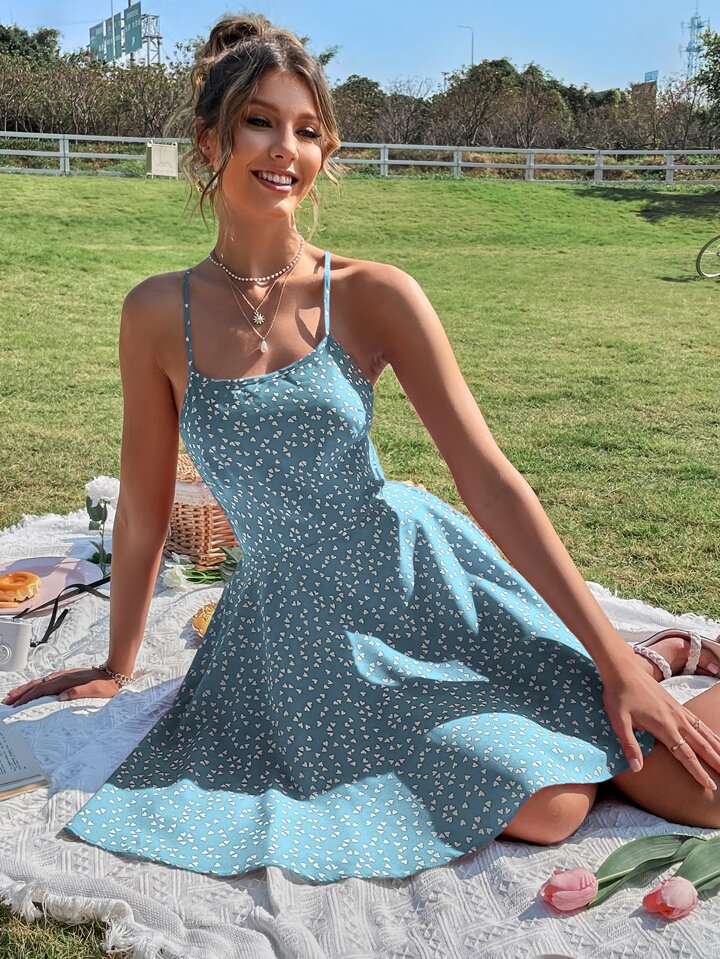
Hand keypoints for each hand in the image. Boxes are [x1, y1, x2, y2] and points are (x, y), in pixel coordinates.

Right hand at [1, 667, 121, 707]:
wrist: (116, 673)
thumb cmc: (107, 685)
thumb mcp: (96, 691)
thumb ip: (79, 693)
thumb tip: (62, 696)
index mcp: (67, 681)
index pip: (42, 689)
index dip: (27, 697)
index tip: (15, 704)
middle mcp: (63, 676)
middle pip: (36, 684)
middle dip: (20, 692)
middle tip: (6, 701)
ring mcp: (64, 675)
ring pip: (39, 681)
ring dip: (25, 688)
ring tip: (12, 695)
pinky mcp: (66, 676)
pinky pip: (45, 680)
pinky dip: (35, 685)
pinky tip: (31, 688)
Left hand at [600, 650, 719, 790]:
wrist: (622, 669)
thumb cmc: (618, 695)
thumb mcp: (618, 721)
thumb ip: (629, 745)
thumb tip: (637, 768)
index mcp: (663, 726)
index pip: (685, 754)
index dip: (697, 771)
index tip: (709, 786)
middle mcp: (676, 719)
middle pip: (700, 745)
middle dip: (715, 762)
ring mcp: (678, 711)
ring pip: (703, 732)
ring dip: (716, 747)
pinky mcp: (676, 704)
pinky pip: (698, 721)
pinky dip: (709, 731)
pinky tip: (715, 738)